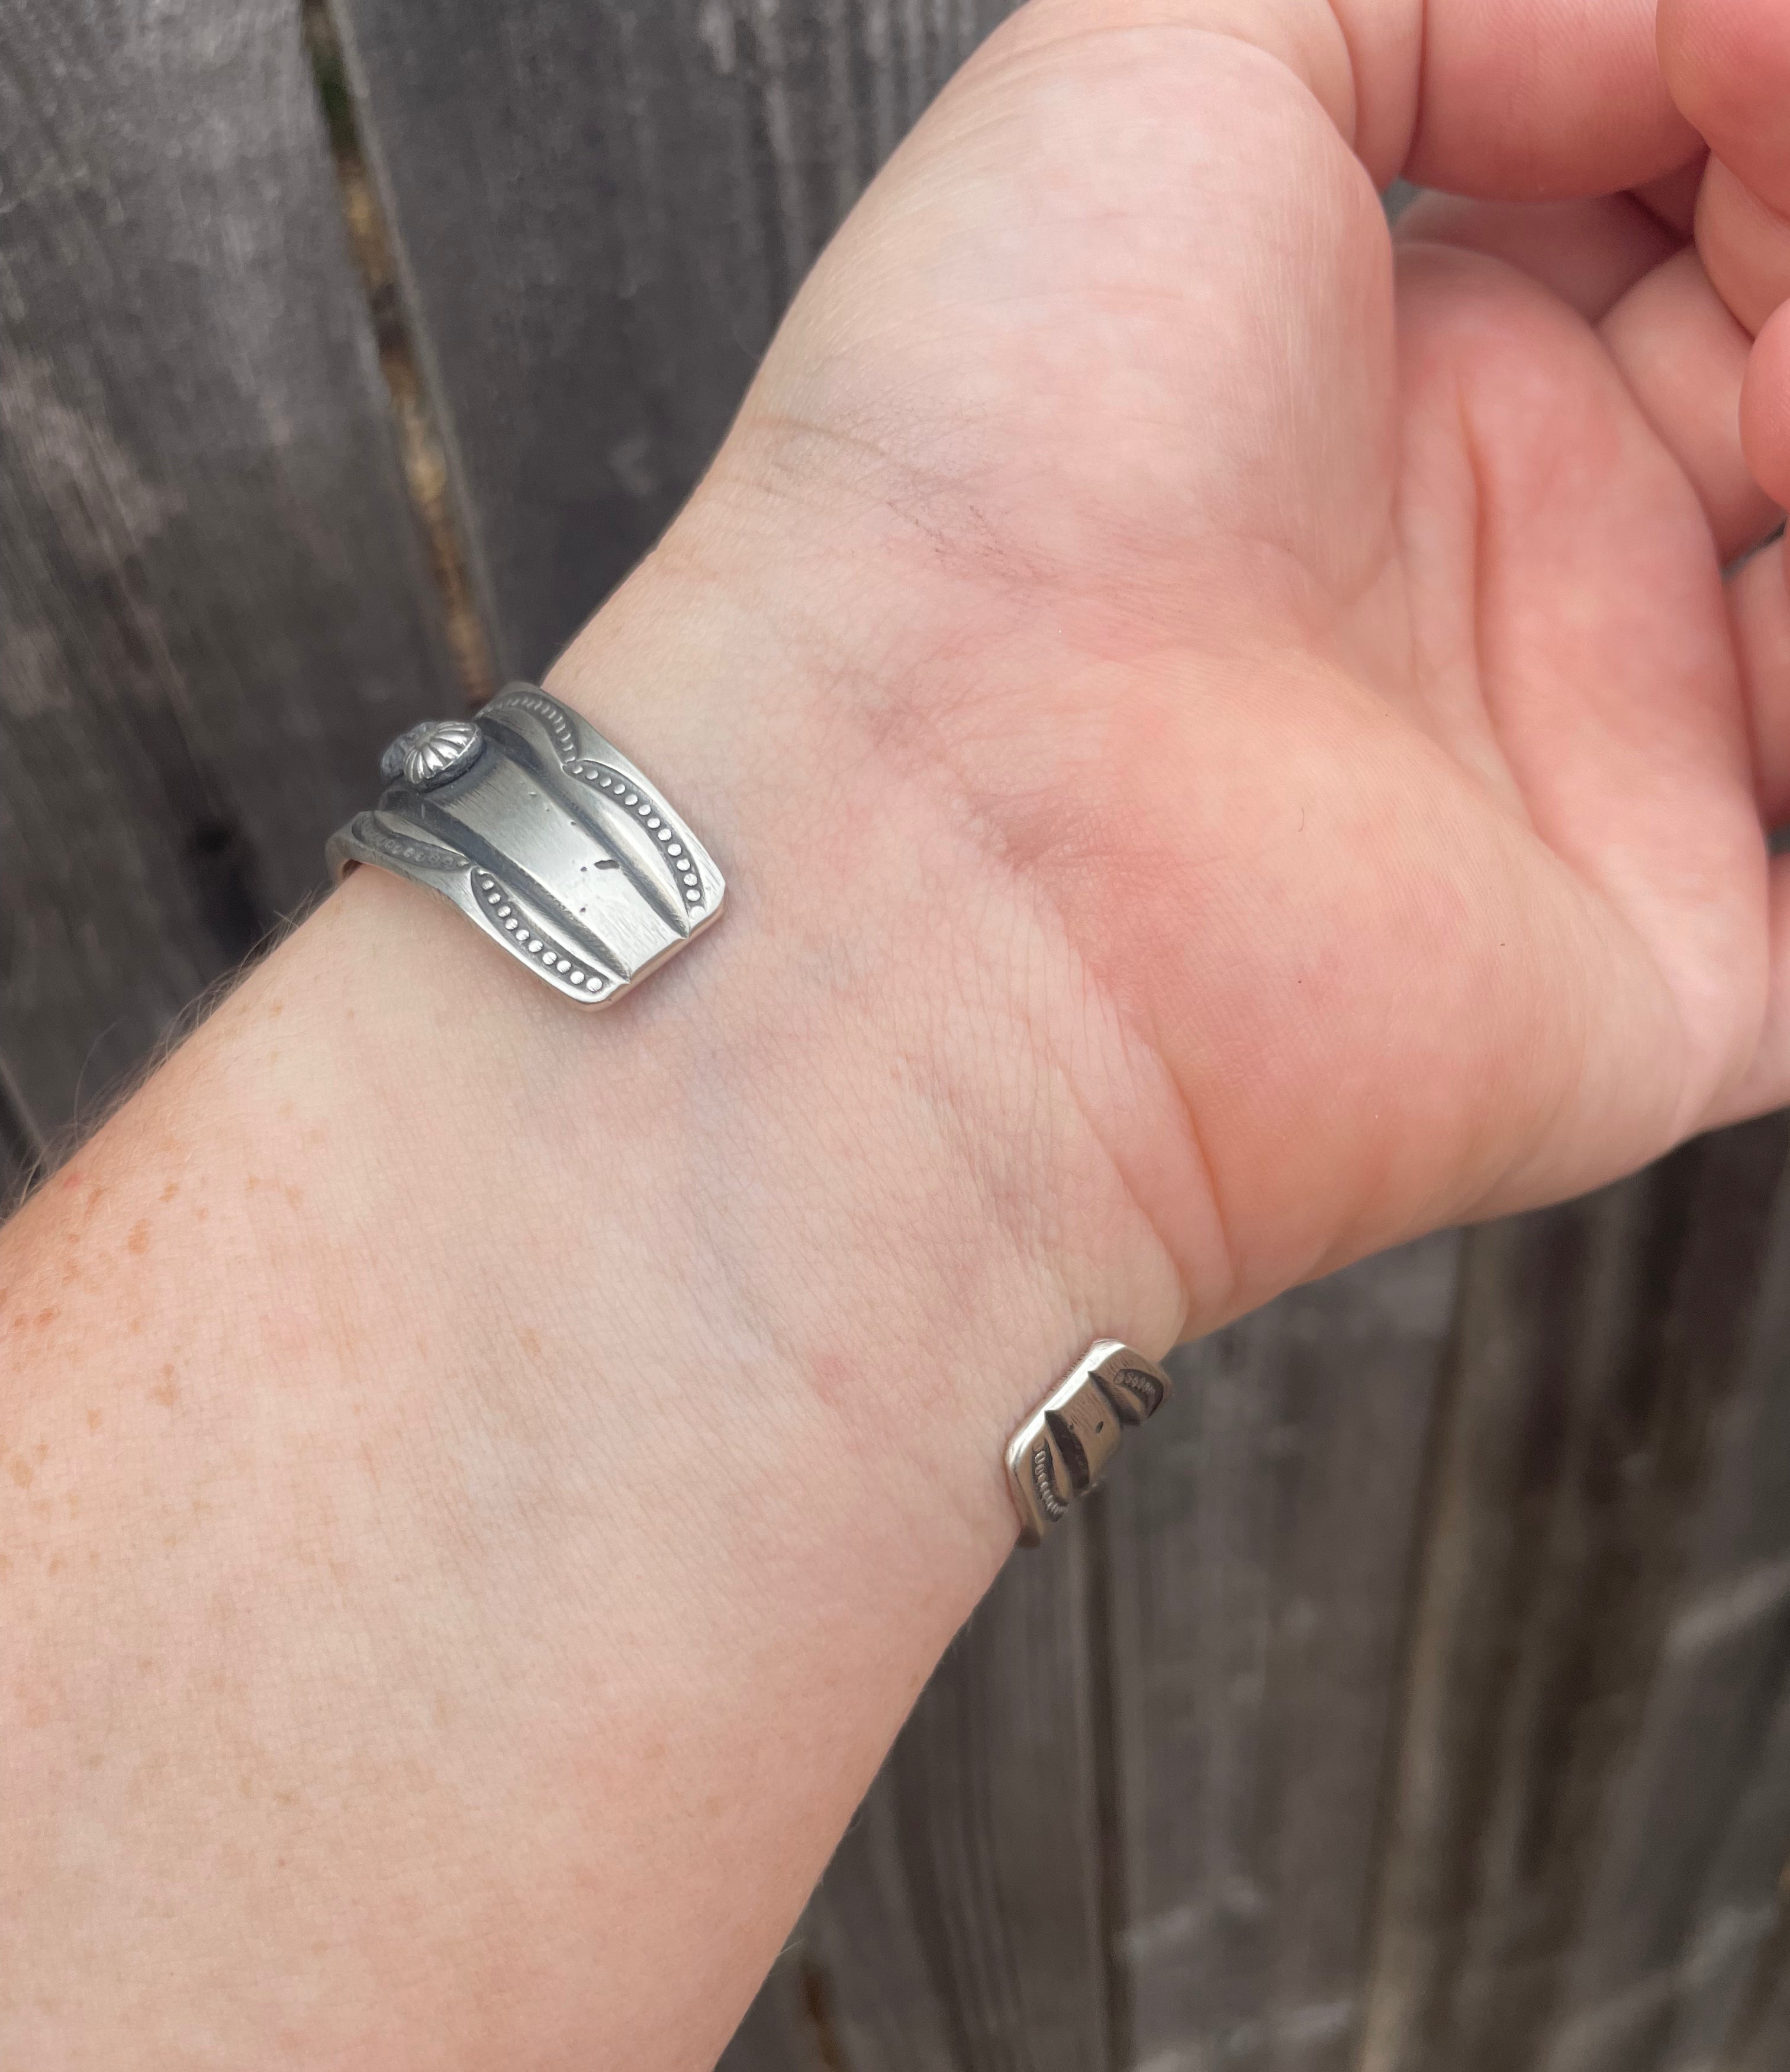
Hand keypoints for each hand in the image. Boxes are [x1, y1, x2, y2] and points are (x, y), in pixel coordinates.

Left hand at [593, 0, 1789, 1331]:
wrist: (931, 835)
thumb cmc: (977, 470)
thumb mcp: (1163, 72)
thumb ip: (1432, 1)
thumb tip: (1671, 31)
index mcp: (1404, 368)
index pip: (1690, 193)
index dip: (1745, 97)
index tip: (1730, 53)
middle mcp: (1513, 565)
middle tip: (1755, 222)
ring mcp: (1600, 765)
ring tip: (1769, 398)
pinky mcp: (1671, 974)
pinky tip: (1768, 564)